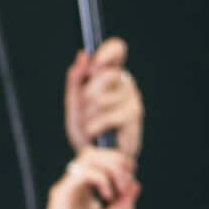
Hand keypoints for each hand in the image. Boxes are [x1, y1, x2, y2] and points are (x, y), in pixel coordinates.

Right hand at [35, 146, 138, 208]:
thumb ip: (121, 204)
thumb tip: (135, 185)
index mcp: (82, 192)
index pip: (99, 162)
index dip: (118, 162)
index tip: (131, 176)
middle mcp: (73, 187)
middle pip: (94, 154)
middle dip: (116, 161)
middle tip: (127, 180)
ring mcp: (66, 188)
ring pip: (89, 157)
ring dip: (110, 168)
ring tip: (118, 189)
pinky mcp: (61, 193)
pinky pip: (84, 172)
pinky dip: (101, 178)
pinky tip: (107, 195)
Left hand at [64, 38, 142, 156]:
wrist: (96, 159)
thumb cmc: (86, 129)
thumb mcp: (74, 103)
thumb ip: (76, 79)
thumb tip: (83, 54)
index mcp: (111, 74)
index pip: (117, 49)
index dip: (107, 51)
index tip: (95, 62)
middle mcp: (124, 82)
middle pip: (104, 73)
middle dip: (86, 94)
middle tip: (83, 109)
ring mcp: (132, 97)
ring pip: (102, 97)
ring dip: (88, 114)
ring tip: (88, 125)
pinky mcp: (134, 115)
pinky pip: (108, 115)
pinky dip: (95, 126)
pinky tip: (94, 133)